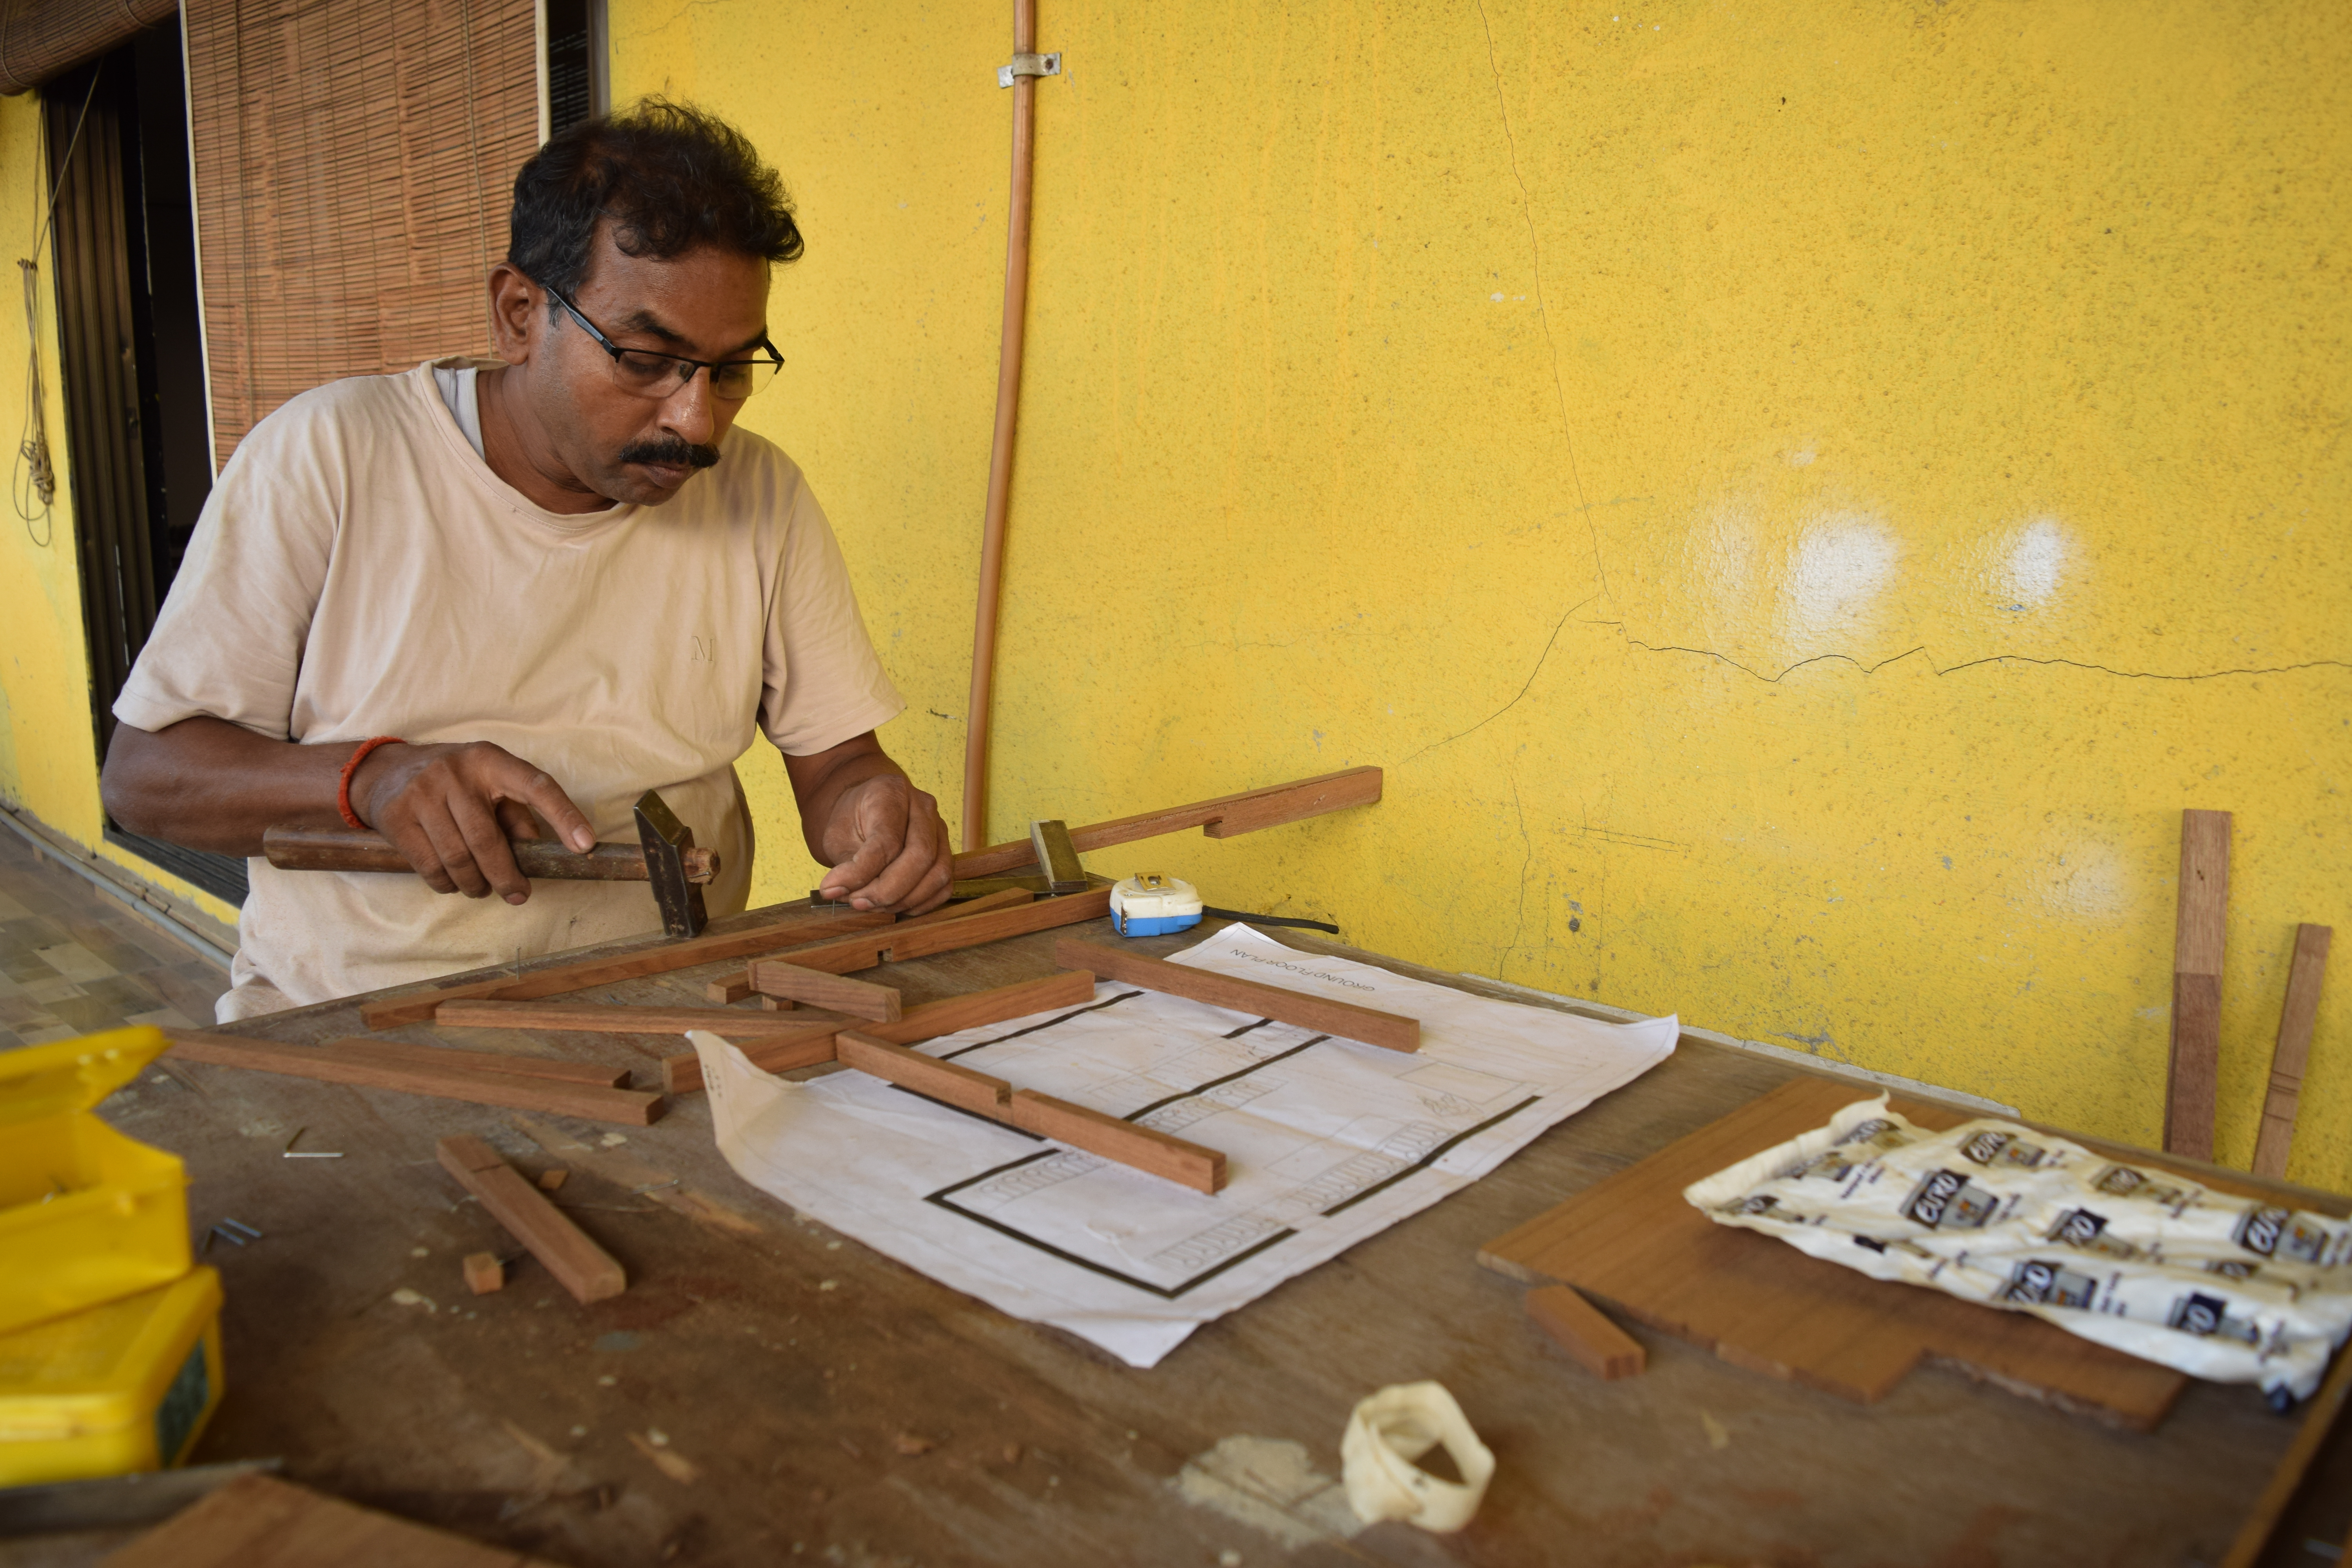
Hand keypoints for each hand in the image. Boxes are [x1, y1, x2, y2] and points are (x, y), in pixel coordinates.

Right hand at [350, 741, 595, 902]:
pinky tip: (455, 883)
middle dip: (507, 877)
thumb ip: (516, 814)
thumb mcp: (489, 785)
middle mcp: (455, 773)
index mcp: (491, 760)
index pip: (536, 786)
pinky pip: (430, 867)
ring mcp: (421, 793)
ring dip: (476, 885)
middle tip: (519, 894)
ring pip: (458, 859)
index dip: (564, 816)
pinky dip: (447, 885)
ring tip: (483, 889)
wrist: (386, 772)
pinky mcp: (396, 816)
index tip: (585, 845)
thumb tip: (540, 851)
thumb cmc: (454, 783)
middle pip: (488, 840)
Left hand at [814, 772, 951, 913]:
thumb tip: (834, 892)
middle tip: (859, 903)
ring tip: (873, 905)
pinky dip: (921, 903)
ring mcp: (940, 829)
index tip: (833, 889)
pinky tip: (895, 906)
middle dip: (888, 890)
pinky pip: (944, 885)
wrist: (865, 813)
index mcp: (891, 792)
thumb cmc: (851, 822)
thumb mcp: (836, 836)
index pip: (887, 840)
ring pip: (938, 873)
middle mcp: (923, 806)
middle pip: (920, 855)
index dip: (862, 872)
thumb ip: (843, 865)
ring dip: (904, 899)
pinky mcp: (946, 852)